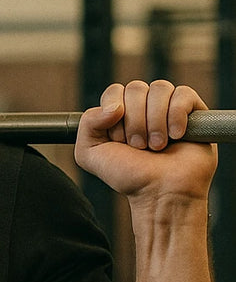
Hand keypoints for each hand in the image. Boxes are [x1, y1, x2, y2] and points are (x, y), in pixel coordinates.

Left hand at [75, 80, 216, 203]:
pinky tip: (176, 136)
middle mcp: (143, 108)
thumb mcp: (89, 154)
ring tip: (157, 146)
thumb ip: (87, 123)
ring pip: (159, 89)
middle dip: (134, 122)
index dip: (114, 113)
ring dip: (155, 122)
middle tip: (139, 147)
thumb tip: (114, 105)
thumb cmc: (128, 176)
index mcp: (119, 114)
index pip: (114, 91)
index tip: (119, 140)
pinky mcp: (194, 111)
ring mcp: (168, 108)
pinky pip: (183, 94)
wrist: (160, 192)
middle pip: (135, 88)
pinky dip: (176, 115)